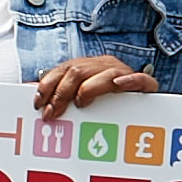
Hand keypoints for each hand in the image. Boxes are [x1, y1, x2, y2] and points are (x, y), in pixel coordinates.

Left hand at [33, 54, 153, 115]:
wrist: (142, 107)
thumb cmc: (105, 106)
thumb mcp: (78, 100)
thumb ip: (60, 98)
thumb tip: (36, 105)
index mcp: (87, 67)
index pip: (63, 70)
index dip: (47, 85)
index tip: (38, 104)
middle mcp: (104, 67)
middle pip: (79, 71)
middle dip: (62, 93)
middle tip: (53, 114)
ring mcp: (124, 74)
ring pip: (105, 74)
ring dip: (90, 88)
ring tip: (81, 102)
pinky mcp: (145, 85)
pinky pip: (140, 79)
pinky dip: (130, 81)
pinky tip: (118, 85)